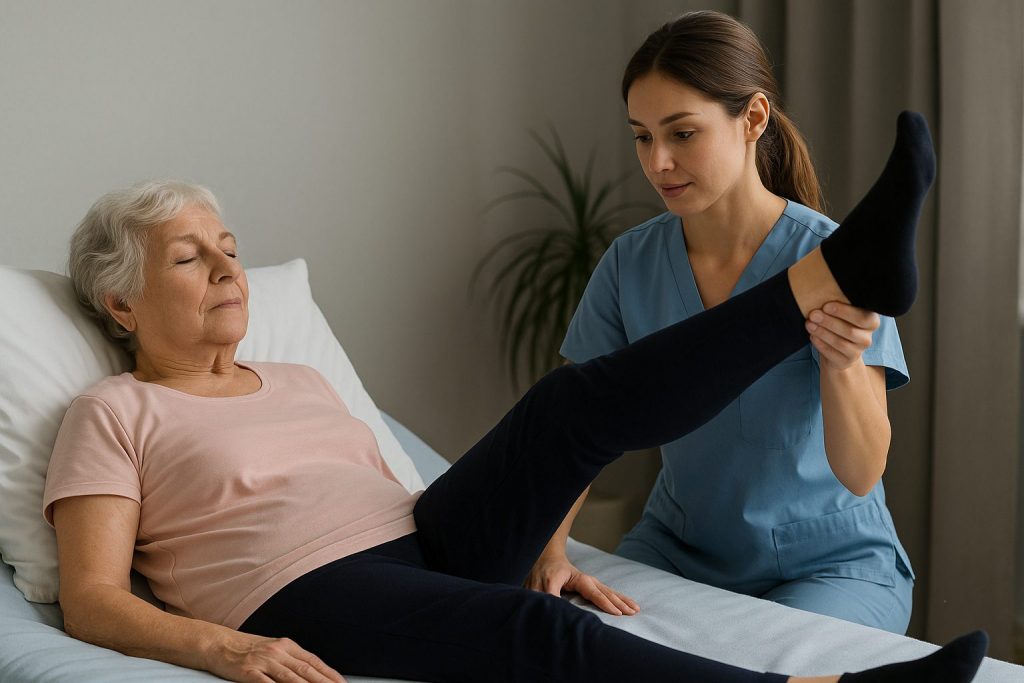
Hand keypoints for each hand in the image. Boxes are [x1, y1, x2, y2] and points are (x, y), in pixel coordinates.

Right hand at [207, 632, 345, 682]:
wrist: (218, 643)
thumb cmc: (246, 649)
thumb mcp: (272, 650)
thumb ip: (290, 661)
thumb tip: (310, 673)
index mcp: (286, 646)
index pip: (313, 662)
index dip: (329, 674)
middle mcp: (278, 652)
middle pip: (306, 671)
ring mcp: (263, 661)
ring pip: (291, 678)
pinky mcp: (248, 671)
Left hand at [525, 553, 638, 615]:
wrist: (547, 559)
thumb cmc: (544, 572)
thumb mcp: (542, 583)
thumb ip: (549, 594)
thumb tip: (557, 607)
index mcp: (577, 578)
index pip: (593, 592)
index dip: (605, 603)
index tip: (617, 613)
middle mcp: (587, 580)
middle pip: (606, 592)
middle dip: (620, 603)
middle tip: (633, 613)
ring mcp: (591, 583)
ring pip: (610, 592)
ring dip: (623, 601)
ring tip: (636, 610)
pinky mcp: (592, 587)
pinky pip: (608, 593)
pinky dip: (620, 599)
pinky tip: (629, 605)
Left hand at [805, 301, 879, 370]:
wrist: (837, 350)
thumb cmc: (839, 323)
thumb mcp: (842, 312)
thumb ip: (840, 303)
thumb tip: (824, 289)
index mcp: (871, 322)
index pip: (863, 317)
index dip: (844, 312)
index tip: (826, 306)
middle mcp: (867, 338)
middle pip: (849, 331)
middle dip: (829, 322)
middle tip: (813, 314)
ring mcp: (858, 352)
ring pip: (839, 342)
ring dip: (822, 332)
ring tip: (809, 324)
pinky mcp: (846, 362)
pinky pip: (831, 354)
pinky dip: (820, 344)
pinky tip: (812, 336)